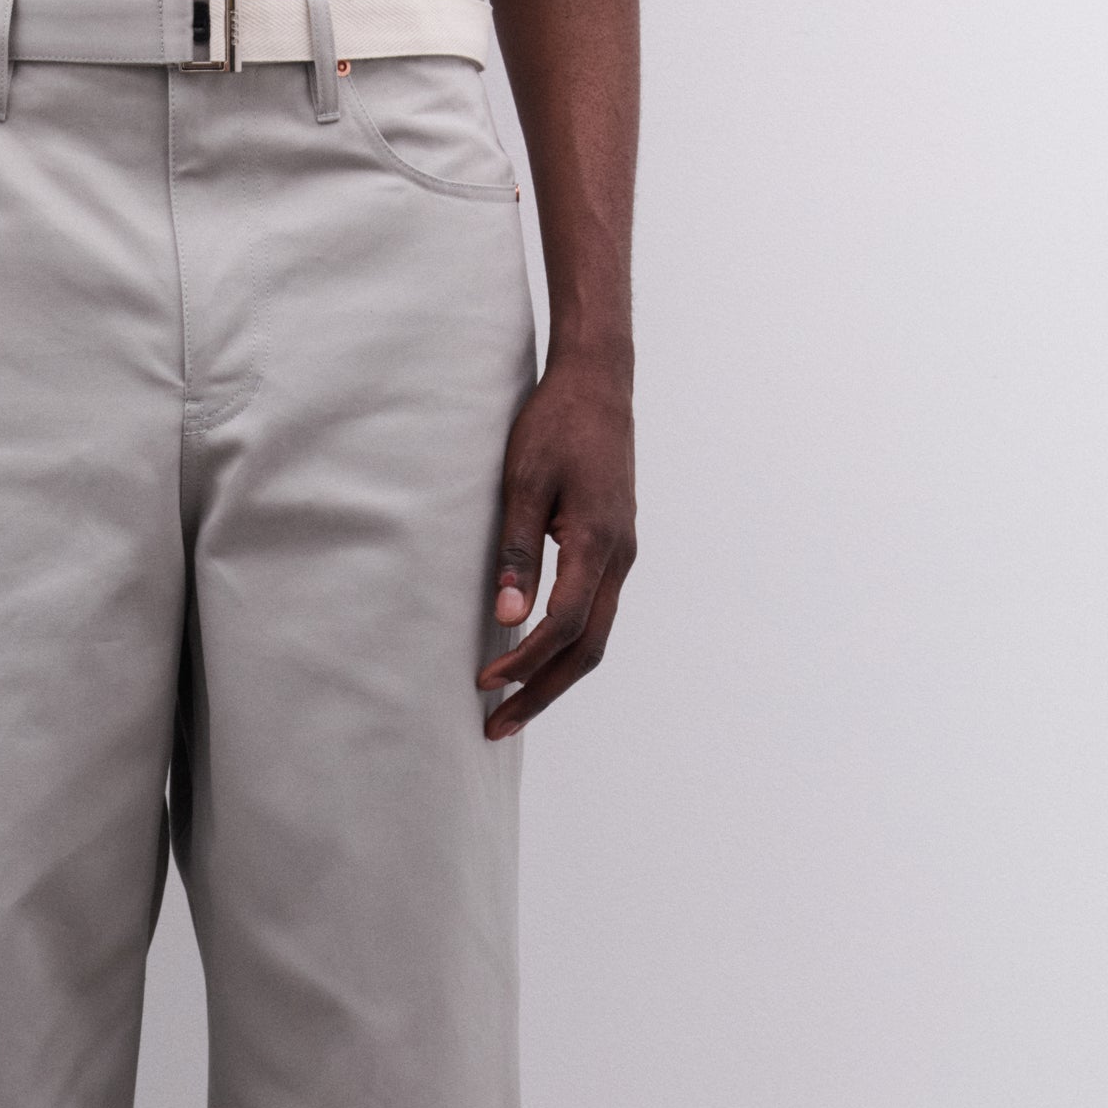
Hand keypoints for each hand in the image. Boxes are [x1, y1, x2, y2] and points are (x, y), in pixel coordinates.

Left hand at [478, 350, 636, 738]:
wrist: (598, 382)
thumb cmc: (555, 424)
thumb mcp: (524, 483)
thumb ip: (516, 551)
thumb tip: (506, 616)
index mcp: (598, 542)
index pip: (564, 624)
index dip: (524, 661)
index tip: (485, 681)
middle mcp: (620, 556)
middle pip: (588, 649)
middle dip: (541, 692)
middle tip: (497, 726)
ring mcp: (622, 554)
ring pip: (596, 637)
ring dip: (555, 678)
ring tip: (512, 707)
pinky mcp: (614, 548)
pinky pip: (595, 613)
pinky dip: (567, 647)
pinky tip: (535, 659)